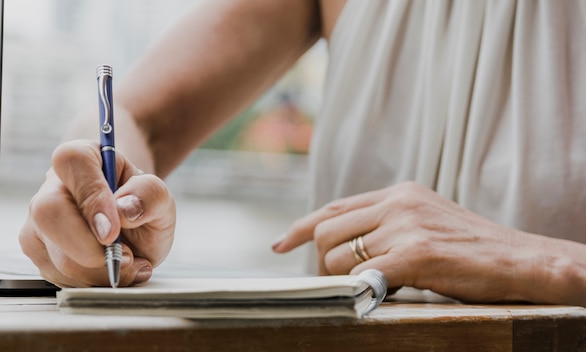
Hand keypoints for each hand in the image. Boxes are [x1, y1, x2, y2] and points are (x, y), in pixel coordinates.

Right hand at [19, 140, 175, 286]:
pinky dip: (95, 283)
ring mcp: (39, 223)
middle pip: (50, 215)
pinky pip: (61, 278)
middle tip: (127, 257)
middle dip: (91, 250)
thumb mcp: (159, 196)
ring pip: (57, 257)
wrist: (131, 223)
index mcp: (81, 158)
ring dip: (101, 271)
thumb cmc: (140, 203)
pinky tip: (114, 269)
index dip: (92, 197)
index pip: (72, 163)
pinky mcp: (40, 254)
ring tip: (129, 260)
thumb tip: (126, 209)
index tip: (112, 232)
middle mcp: (50, 188)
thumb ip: (150, 194)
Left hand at [273, 181, 548, 302]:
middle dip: (320, 263)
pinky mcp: (416, 253)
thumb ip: (385, 226)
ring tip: (364, 289)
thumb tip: (344, 247)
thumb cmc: (472, 249)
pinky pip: (364, 275)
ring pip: (339, 256)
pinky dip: (360, 290)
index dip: (300, 226)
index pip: (334, 207)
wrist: (522, 259)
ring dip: (341, 279)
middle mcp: (398, 203)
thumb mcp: (424, 223)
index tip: (279, 244)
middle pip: (327, 230)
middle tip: (333, 282)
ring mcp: (406, 226)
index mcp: (398, 193)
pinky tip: (374, 295)